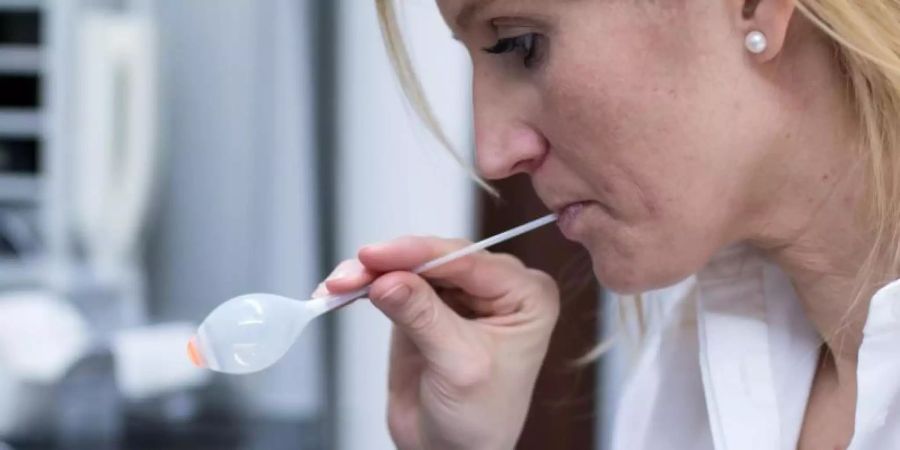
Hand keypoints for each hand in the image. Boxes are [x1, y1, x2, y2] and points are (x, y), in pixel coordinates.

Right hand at [315, 237, 559, 449]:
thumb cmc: (481, 419)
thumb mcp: (458, 365)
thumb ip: (423, 317)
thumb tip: (387, 279)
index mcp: (526, 295)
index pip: (468, 260)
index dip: (419, 254)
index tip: (379, 255)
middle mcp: (496, 287)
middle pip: (436, 258)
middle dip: (390, 263)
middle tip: (353, 274)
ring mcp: (459, 294)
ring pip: (410, 266)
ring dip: (371, 273)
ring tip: (340, 285)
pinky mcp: (427, 304)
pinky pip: (394, 283)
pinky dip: (367, 286)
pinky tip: (343, 290)